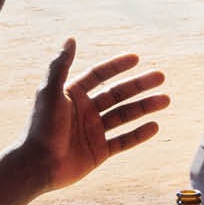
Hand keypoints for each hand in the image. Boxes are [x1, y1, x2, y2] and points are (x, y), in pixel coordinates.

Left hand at [23, 40, 169, 191]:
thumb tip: (70, 39)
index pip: (99, 75)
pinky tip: (155, 126)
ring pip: (125, 116)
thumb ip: (60, 65)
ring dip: (145, 107)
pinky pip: (124, 140)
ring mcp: (93, 131)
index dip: (117, 66)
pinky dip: (139, 134)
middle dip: (139, 85)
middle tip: (160, 76)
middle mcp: (85, 111)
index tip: (136, 58)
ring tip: (165, 100)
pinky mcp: (99, 151)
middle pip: (117, 94)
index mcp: (73, 95)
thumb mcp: (50, 92)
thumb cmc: (41, 127)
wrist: (38, 165)